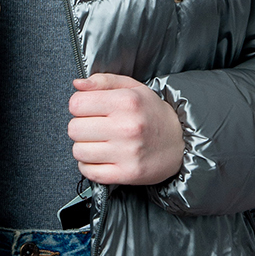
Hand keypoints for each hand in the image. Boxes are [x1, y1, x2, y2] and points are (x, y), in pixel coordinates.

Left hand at [68, 72, 184, 185]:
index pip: (76, 104)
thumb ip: (103, 81)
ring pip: (78, 151)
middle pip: (74, 128)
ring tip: (99, 142)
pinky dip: (89, 165)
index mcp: (126, 101)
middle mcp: (127, 127)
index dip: (79, 106)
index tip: (89, 109)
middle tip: (95, 127)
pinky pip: (89, 171)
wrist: (180, 141)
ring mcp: (127, 153)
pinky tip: (101, 157)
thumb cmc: (152, 113)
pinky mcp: (127, 174)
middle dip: (80, 126)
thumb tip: (77, 85)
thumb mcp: (132, 88)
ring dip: (84, 147)